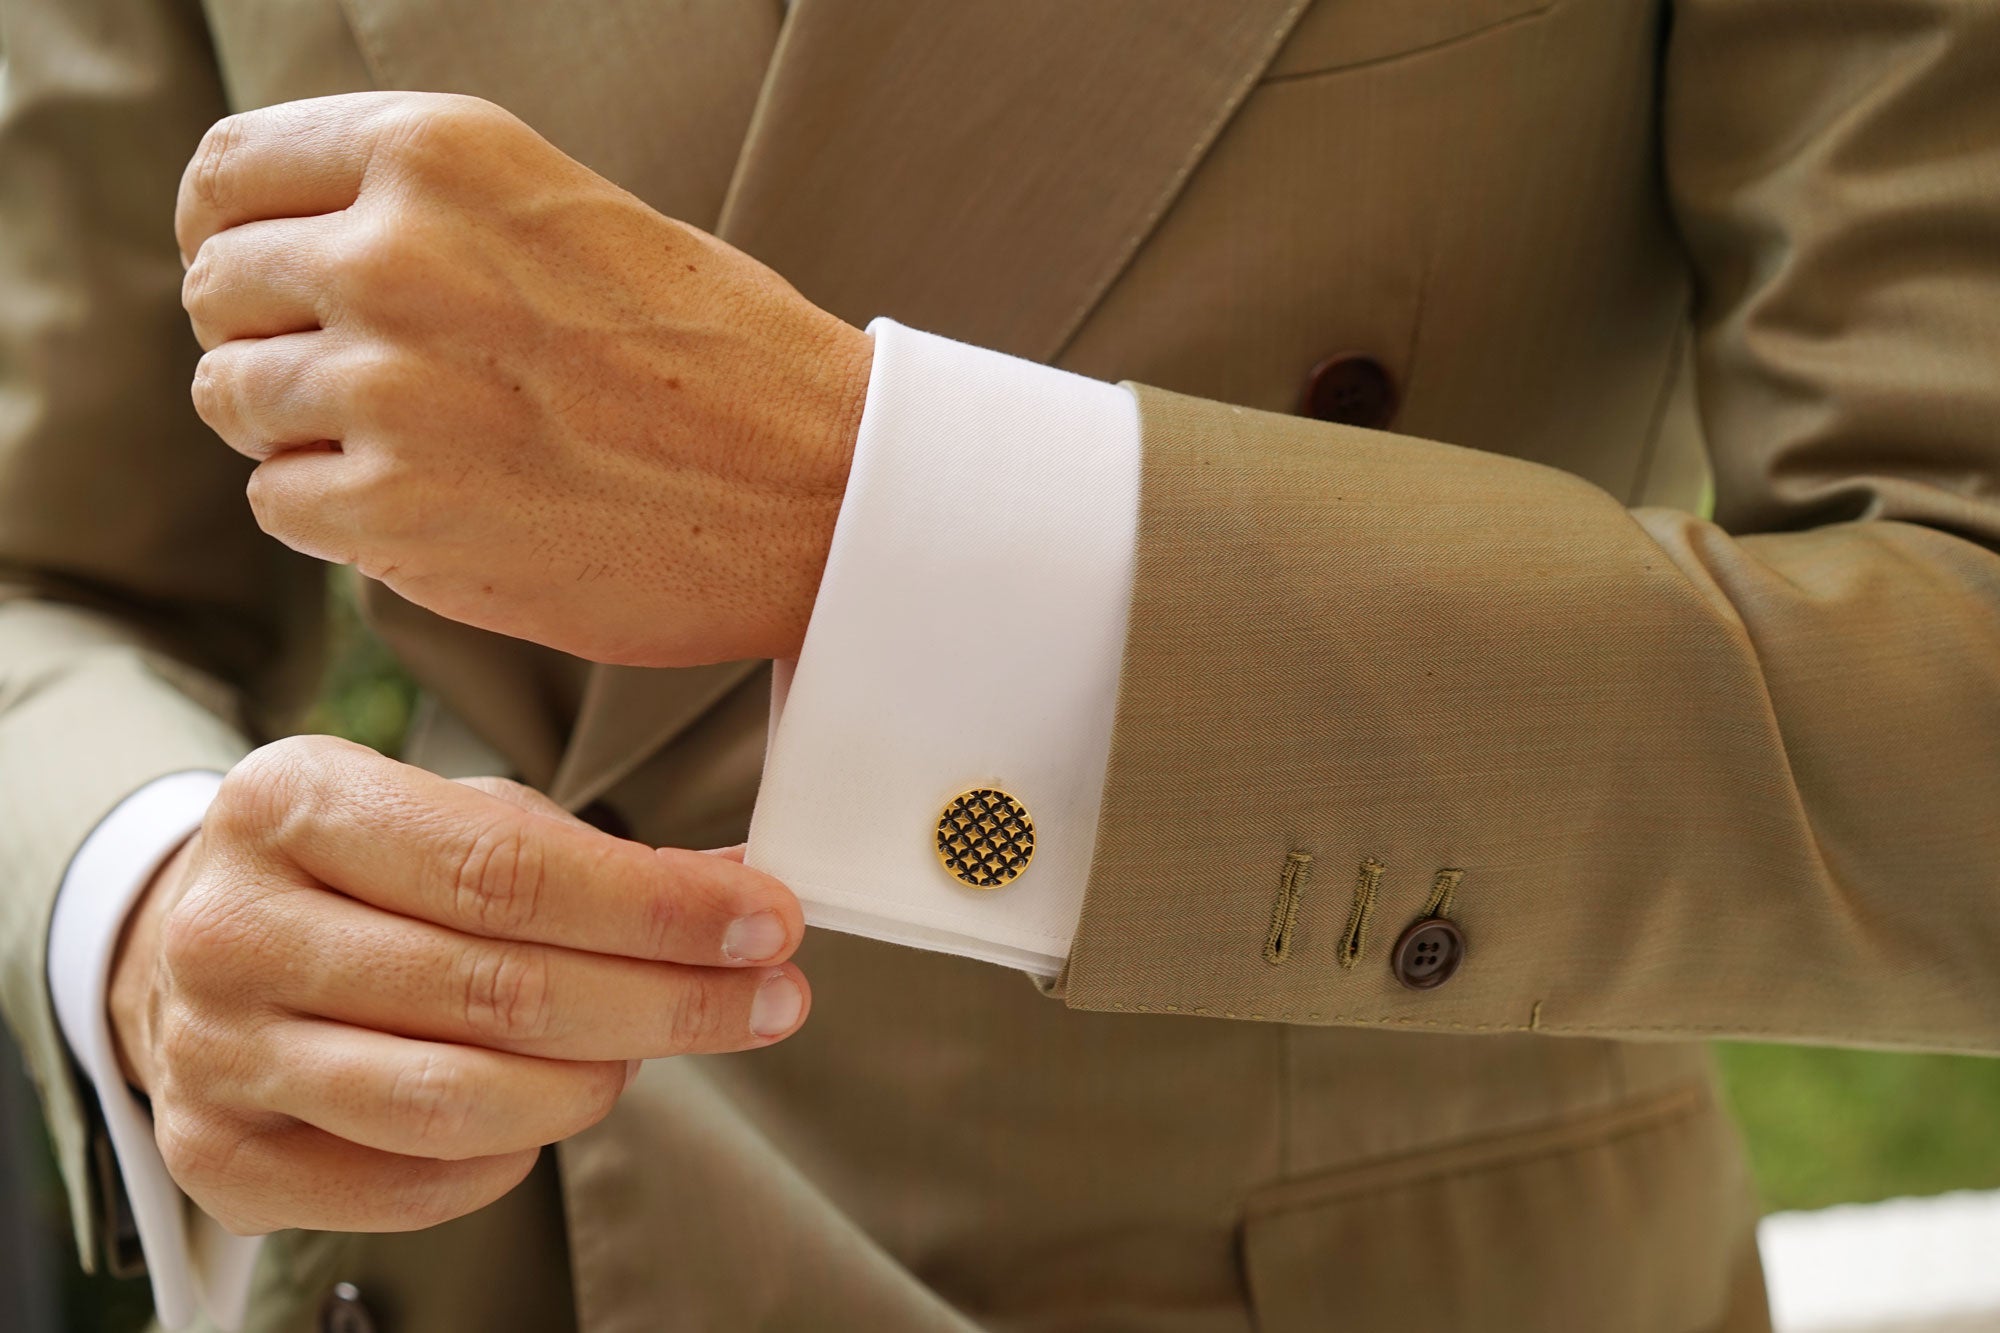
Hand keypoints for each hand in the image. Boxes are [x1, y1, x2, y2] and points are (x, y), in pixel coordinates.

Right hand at [107, 735, 808, 1234]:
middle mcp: (234, 926)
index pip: (507, 870)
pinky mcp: (216, 1155)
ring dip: (594, 1083)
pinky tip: (547, 1108)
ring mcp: (213, 1049)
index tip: (768, 924)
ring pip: (456, 1099)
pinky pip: (409, 1184)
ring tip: (646, 1050)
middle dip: (668, 1001)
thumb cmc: (357, 871)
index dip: (657, 910)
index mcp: (292, 801)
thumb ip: (587, 855)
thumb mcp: (453, 816)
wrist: (194, 944)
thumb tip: (738, 892)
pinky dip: (509, 1156)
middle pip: (497, 989)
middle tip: (770, 999)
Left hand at [175, 92, 872, 667]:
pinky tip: (433, 508)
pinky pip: (280, 503)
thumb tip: (293, 255)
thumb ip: (426, 214)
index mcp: (439, 154)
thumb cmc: (720, 356)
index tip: (257, 278)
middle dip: (268, 339)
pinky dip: (336, 515)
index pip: (230, 172)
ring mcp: (387, 386)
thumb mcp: (568, 211)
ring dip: (301, 432)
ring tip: (414, 449)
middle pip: (220, 291)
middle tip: (357, 384)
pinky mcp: (396, 510)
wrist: (820, 488)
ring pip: (236, 401)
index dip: (229, 232)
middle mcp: (394, 253)